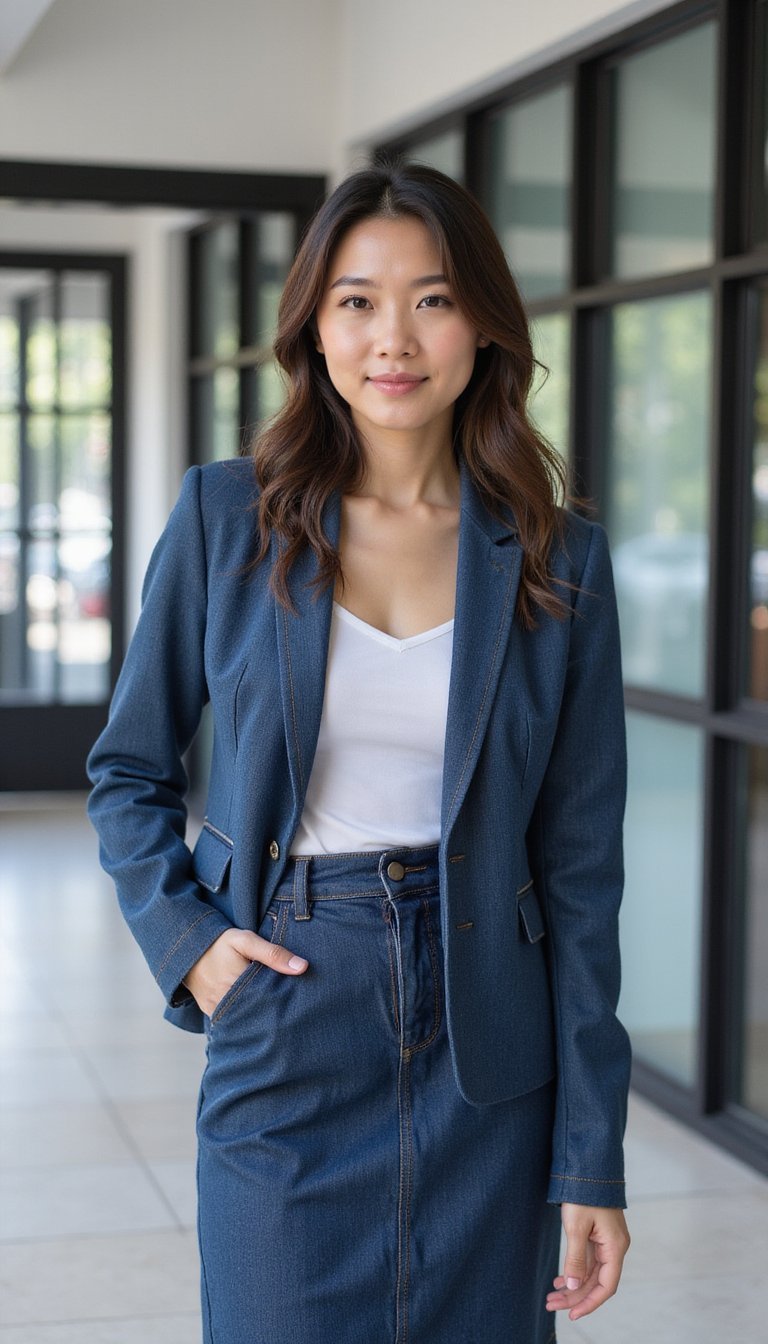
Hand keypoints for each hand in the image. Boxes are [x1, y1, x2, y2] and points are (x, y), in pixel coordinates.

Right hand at [182, 926, 308, 1015]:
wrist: (186, 949)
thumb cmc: (219, 943)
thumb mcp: (245, 941)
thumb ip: (273, 953)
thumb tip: (303, 967)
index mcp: (238, 983)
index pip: (270, 1000)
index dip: (284, 1000)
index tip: (298, 999)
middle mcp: (226, 1002)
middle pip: (259, 1014)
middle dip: (274, 1012)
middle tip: (291, 1010)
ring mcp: (217, 1010)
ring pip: (246, 1021)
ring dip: (260, 1017)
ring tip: (277, 1016)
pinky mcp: (211, 1014)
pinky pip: (231, 1022)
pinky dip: (245, 1019)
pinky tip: (257, 1015)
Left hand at [546, 1203, 629, 1321]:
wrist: (588, 1166)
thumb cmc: (584, 1193)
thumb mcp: (576, 1226)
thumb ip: (576, 1260)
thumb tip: (574, 1288)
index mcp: (615, 1247)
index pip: (606, 1286)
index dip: (590, 1303)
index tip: (571, 1314)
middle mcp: (614, 1247)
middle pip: (597, 1282)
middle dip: (575, 1296)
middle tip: (551, 1304)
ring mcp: (607, 1241)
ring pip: (591, 1273)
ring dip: (573, 1286)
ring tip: (551, 1296)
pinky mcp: (598, 1235)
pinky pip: (588, 1261)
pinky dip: (575, 1272)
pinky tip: (560, 1280)